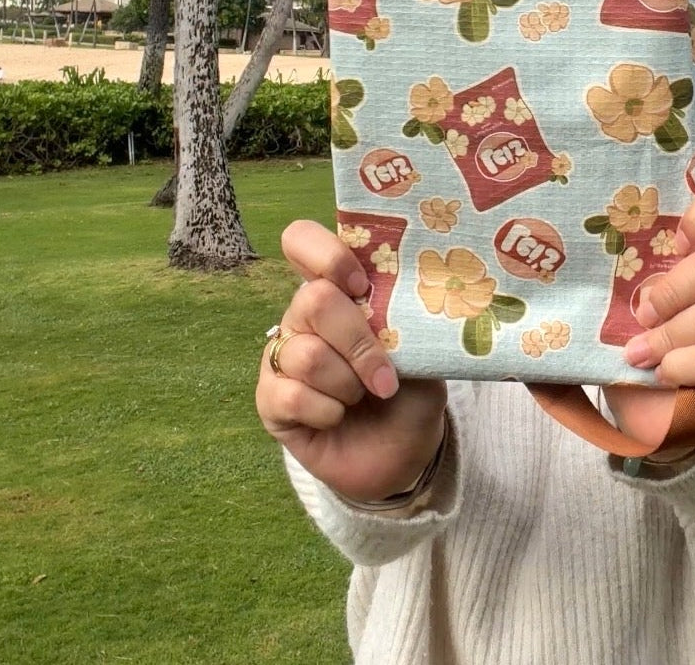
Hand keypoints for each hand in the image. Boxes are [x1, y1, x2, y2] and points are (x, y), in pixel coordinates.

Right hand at [256, 220, 446, 501]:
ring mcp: (283, 355)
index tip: (361, 283)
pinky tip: (337, 418)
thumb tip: (407, 298)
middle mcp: (304, 315)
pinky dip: (327, 411)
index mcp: (340, 288)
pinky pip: (291, 395)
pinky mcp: (270, 400)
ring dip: (348, 382)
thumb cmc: (411, 389)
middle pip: (313, 299)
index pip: (303, 241)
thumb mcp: (423, 351)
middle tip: (384, 375)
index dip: (326, 254)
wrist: (403, 453)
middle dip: (357, 339)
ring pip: (305, 353)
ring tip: (366, 397)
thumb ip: (409, 322)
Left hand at [603, 179, 694, 451]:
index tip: (676, 241)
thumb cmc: (644, 335)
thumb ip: (628, 268)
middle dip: (674, 288)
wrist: (660, 407)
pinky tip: (663, 373)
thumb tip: (577, 253)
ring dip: (670, 335)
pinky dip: (683, 365)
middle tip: (641, 312)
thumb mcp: (632, 295)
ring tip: (638, 353)